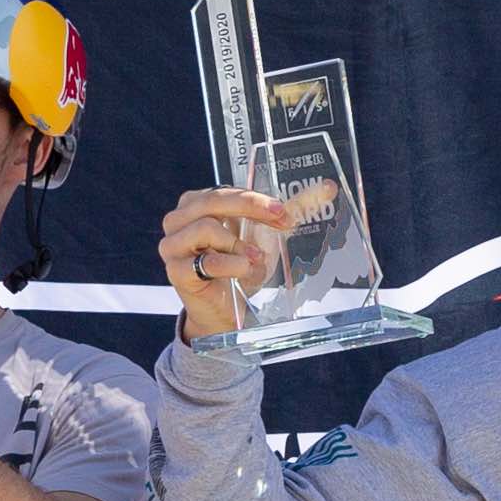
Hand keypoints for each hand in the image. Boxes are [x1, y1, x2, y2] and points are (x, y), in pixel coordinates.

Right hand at [159, 185, 293, 338]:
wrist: (222, 312)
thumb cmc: (238, 269)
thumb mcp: (261, 238)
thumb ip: (286, 213)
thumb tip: (327, 188)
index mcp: (194, 205)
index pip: (223, 192)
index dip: (254, 199)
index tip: (283, 211)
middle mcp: (178, 222)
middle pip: (212, 202)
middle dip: (250, 208)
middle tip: (281, 220)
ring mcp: (172, 247)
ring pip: (206, 228)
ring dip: (239, 243)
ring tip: (256, 258)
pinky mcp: (176, 273)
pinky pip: (205, 262)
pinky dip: (231, 265)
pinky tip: (244, 270)